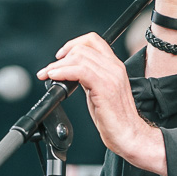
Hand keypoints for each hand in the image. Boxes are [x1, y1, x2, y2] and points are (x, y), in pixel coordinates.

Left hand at [37, 33, 165, 172]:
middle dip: (61, 58)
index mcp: (114, 65)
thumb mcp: (99, 91)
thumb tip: (69, 72)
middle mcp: (114, 67)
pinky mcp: (105, 87)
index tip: (60, 56)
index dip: (73, 44)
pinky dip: (63, 72)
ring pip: (79, 57)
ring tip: (48, 74)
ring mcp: (111, 75)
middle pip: (83, 47)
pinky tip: (55, 78)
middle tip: (49, 70)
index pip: (93, 41)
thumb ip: (88, 78)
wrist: (129, 134)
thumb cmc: (115, 118)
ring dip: (58, 65)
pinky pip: (80, 70)